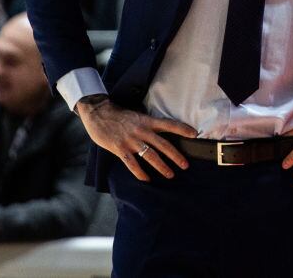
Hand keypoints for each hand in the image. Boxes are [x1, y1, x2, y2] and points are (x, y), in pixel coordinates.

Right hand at [76, 97, 195, 181]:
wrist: (98, 113)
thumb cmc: (118, 115)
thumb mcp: (136, 115)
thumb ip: (147, 124)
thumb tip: (160, 133)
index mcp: (146, 121)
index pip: (168, 124)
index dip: (182, 129)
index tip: (194, 135)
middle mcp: (141, 131)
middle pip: (163, 145)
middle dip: (176, 156)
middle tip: (185, 165)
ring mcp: (131, 140)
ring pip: (151, 156)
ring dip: (162, 166)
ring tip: (170, 174)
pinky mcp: (120, 149)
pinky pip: (132, 164)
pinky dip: (140, 173)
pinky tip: (147, 179)